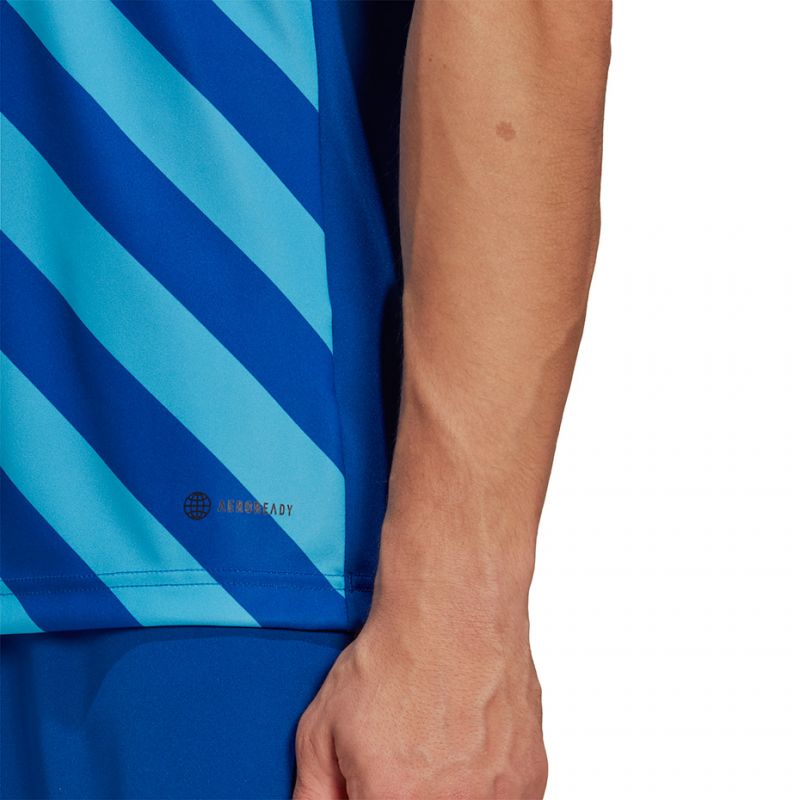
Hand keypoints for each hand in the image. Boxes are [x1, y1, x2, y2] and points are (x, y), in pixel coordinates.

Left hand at [292, 588, 546, 798]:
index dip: (368, 794)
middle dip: (402, 791)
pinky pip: (501, 799)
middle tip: (401, 758)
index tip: (369, 783)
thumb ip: (314, 791)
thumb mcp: (321, 726)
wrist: (452, 610)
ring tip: (434, 746)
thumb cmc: (396, 657)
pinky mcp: (529, 780)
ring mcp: (497, 797)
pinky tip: (465, 745)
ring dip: (446, 790)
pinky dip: (482, 784)